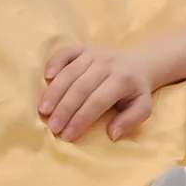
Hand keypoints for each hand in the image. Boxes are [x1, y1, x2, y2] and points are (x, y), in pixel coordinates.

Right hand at [39, 45, 154, 141]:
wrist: (139, 64)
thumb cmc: (135, 91)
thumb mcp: (143, 107)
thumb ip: (130, 120)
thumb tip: (112, 134)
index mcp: (123, 80)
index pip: (98, 101)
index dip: (81, 119)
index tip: (68, 136)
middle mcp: (107, 64)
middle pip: (81, 88)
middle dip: (65, 109)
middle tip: (52, 127)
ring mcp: (94, 54)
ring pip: (70, 73)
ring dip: (54, 93)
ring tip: (43, 111)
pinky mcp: (83, 48)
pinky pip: (66, 53)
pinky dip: (54, 62)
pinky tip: (46, 77)